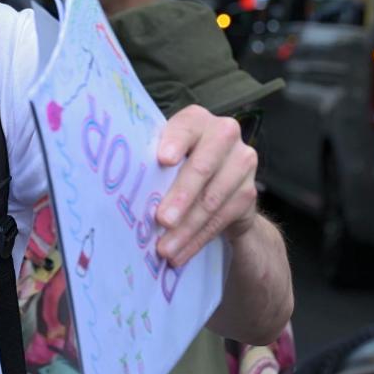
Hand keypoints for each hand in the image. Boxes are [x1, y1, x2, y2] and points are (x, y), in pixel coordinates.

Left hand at [155, 105, 258, 266]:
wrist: (219, 180)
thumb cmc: (176, 163)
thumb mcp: (165, 154)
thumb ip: (152, 160)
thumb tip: (124, 183)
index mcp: (197, 119)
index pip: (186, 128)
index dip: (175, 142)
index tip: (163, 160)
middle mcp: (224, 134)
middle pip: (202, 168)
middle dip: (180, 197)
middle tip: (161, 220)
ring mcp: (242, 162)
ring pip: (212, 200)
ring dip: (186, 229)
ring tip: (165, 248)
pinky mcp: (249, 192)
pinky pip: (221, 220)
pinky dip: (197, 239)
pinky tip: (180, 253)